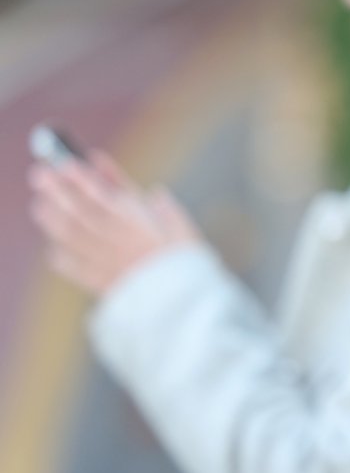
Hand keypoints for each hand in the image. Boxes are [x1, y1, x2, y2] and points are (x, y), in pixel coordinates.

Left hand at [27, 152, 200, 297]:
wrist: (180, 308)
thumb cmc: (187, 267)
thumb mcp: (186, 232)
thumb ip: (166, 210)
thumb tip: (154, 193)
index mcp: (137, 225)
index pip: (103, 196)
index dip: (83, 179)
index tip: (68, 164)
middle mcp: (114, 240)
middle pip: (80, 212)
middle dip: (58, 191)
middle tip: (39, 174)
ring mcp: (103, 262)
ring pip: (71, 236)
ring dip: (52, 218)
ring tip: (39, 204)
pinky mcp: (99, 283)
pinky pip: (72, 267)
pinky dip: (59, 255)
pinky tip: (53, 247)